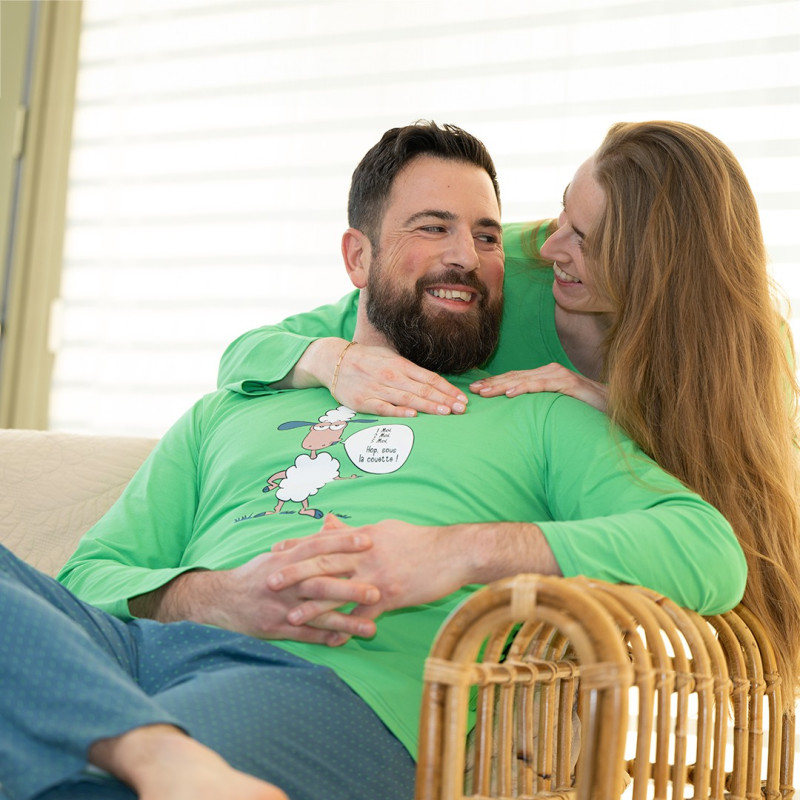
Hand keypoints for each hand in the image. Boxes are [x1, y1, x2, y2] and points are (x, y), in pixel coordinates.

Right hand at [131, 530, 380, 646]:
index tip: (369, 540)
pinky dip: (324, 639)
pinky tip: (345, 642)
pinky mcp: (275, 629)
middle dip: (350, 588)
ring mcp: (280, 607)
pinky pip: (304, 636)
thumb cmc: (256, 575)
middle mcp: (284, 582)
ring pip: (317, 615)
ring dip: (345, 622)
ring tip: (372, 627)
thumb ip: (305, 544)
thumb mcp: (277, 555)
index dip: (343, 543)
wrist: (220, 601)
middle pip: (321, 583)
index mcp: (285, 559)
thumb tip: (332, 526)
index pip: (318, 547)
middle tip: (378, 590)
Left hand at [268, 516, 466, 622]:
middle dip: (295, 573)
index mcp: (363, 537)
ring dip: (313, 605)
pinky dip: (347, 627)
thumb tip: (329, 523)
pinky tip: (332, 638)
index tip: (276, 551)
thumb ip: (354, 530)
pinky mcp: (392, 597)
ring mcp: (378, 577)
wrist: (453, 553)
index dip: (299, 546)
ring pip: (339, 592)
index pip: (324, 541)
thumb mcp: (385, 528)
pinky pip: (364, 614)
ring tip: (291, 616)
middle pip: (324, 564)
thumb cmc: (419, 540)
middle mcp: (366, 555)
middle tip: (270, 581)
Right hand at [299, 338, 468, 416]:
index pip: (430, 378)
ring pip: (408, 398)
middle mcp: (392, 375)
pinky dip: (398, 411)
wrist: (332, 360)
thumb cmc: (365, 360)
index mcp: (400, 365)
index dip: (448, 389)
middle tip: (462, 409)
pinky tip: (412, 415)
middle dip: (445, 399)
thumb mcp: (389, 357)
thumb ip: (409, 369)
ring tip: (446, 412)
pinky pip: (383, 407)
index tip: (462, 398)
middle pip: (423, 389)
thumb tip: (432, 381)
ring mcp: (378, 388)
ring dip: (429, 406)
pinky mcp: (363, 400)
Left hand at [469, 363, 608, 411]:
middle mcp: (550, 372)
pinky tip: (510, 394)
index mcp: (545, 376)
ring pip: (524, 380)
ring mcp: (560, 376)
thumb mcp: (557, 408)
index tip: (475, 390)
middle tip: (472, 390)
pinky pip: (543, 386)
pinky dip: (525, 388)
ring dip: (502, 385)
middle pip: (514, 377)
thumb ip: (541, 406)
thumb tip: (520, 418)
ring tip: (484, 392)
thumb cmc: (585, 411)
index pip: (514, 379)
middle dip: (492, 383)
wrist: (616, 408)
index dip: (494, 383)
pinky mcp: (569, 384)